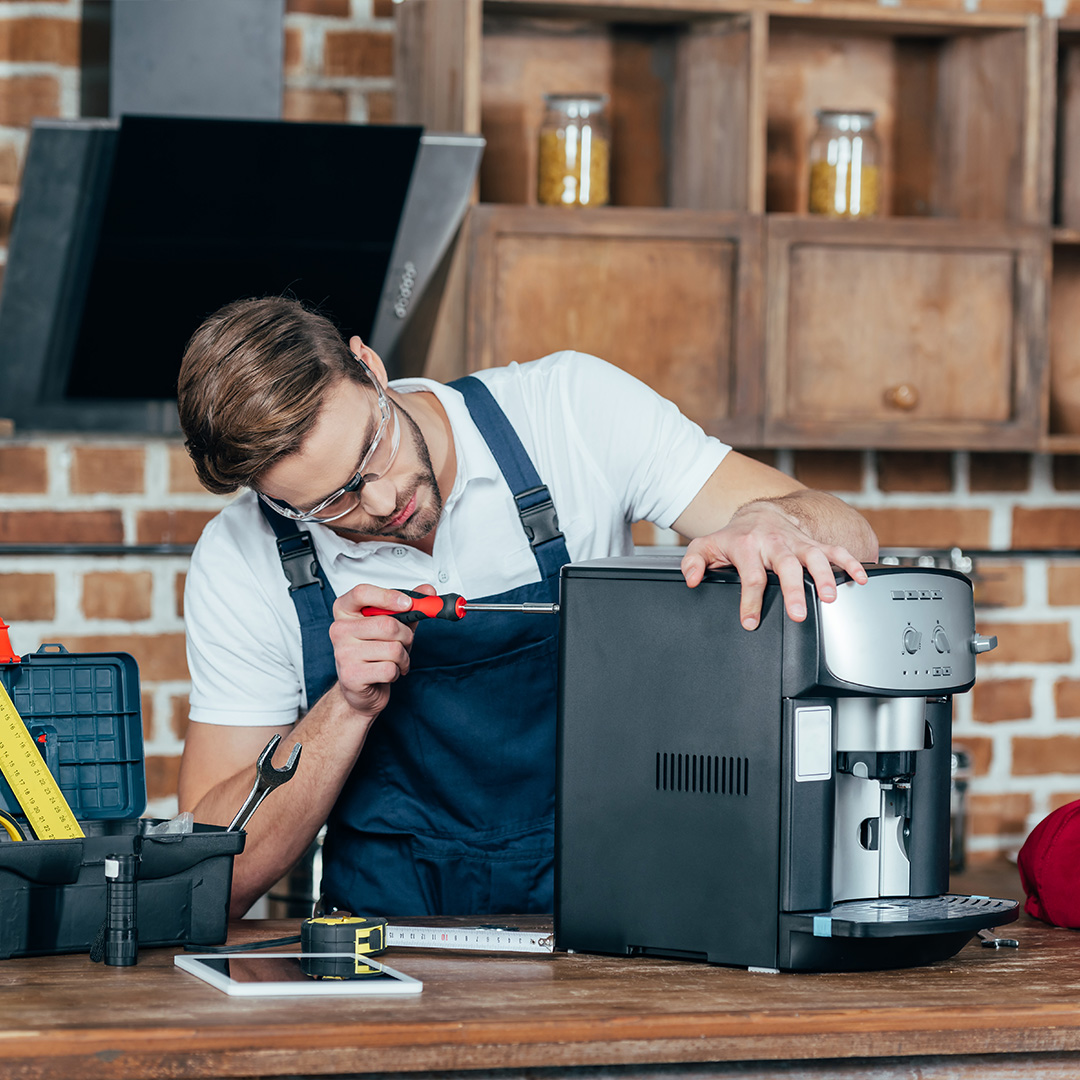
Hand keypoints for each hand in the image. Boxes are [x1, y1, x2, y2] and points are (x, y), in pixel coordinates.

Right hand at [329, 583, 435, 714]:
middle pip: (387, 624)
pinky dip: (397, 672)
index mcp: (345, 611)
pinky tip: (387, 673)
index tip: (408, 603)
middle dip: (406, 636)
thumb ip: (409, 606)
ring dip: (403, 657)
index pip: (361, 593)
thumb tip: (428, 591)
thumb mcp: (393, 624)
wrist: (361, 687)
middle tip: (404, 643)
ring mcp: (343, 653)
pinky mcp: (351, 676)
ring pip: (393, 649)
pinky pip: (389, 669)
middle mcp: (339, 630)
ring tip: (394, 660)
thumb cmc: (375, 651)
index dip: (388, 596)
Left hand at [680, 502, 868, 630]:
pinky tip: (860, 579)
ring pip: (814, 557)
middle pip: (786, 566)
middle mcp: (774, 544)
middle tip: (798, 613)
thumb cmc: (734, 537)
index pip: (750, 576)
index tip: (750, 622)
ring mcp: (797, 543)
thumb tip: (690, 579)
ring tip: (830, 597)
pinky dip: (850, 563)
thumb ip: (693, 561)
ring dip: (825, 576)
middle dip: (793, 590)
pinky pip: (835, 551)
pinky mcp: (814, 543)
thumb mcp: (706, 546)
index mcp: (747, 547)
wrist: (760, 513)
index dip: (750, 601)